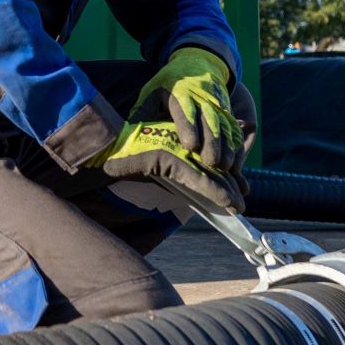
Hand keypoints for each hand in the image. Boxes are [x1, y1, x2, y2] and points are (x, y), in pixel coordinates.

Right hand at [94, 119, 246, 215]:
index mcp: (181, 138)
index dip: (225, 174)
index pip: (208, 158)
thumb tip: (199, 183)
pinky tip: (227, 203)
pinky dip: (213, 191)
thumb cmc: (125, 158)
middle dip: (230, 184)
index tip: (239, 188)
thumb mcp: (158, 163)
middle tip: (242, 202)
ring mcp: (175, 147)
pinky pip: (195, 178)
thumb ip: (177, 169)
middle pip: (212, 165)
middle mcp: (182, 140)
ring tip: (238, 207)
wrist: (102, 152)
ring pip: (208, 172)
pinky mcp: (167, 157)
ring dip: (226, 192)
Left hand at [130, 48, 239, 155]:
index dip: (188, 127)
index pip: (184, 110)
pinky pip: (234, 130)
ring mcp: (217, 104)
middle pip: (209, 121)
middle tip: (211, 163)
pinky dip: (237, 147)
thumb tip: (128, 136)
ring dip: (227, 147)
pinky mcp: (227, 111)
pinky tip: (236, 164)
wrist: (196, 63)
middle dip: (212, 142)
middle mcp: (201, 98)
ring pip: (225, 126)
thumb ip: (142, 113)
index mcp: (179, 92)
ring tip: (226, 168)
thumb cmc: (168, 84)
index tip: (190, 146)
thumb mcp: (151, 92)